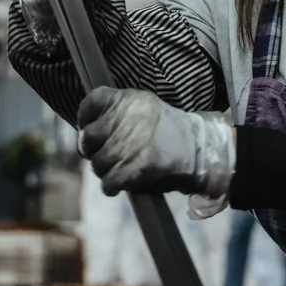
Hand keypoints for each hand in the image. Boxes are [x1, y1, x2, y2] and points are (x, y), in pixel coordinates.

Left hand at [77, 87, 234, 197]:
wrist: (199, 150)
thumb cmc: (170, 130)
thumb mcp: (145, 106)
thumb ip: (118, 110)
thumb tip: (89, 127)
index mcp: (127, 100)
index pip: (91, 102)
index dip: (86, 117)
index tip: (91, 127)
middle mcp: (123, 120)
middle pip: (88, 138)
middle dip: (93, 149)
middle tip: (107, 153)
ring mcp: (125, 147)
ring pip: (97, 163)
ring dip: (105, 169)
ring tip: (120, 167)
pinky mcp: (131, 171)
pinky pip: (107, 183)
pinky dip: (112, 186)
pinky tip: (120, 183)